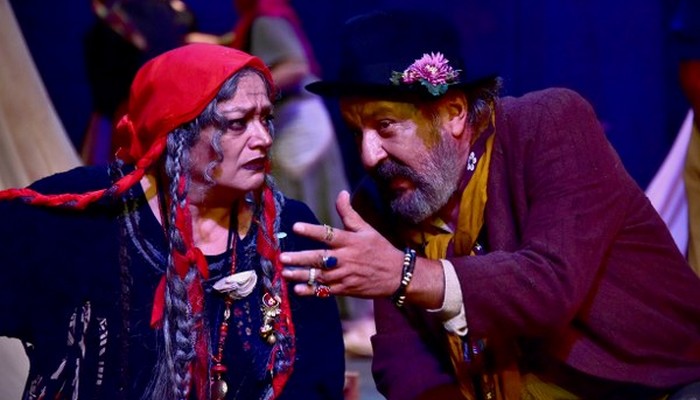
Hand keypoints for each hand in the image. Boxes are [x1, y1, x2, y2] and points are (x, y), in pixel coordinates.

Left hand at [280, 191, 404, 297]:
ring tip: (285, 272)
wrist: (397, 275)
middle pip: (319, 257)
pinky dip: (312, 291)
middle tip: (282, 257)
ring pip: (319, 276)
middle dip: (300, 258)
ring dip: (301, 275)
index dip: (311, 231)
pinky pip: (326, 290)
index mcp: (350, 241)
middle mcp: (346, 258)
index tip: (295, 227)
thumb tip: (341, 193)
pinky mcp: (346, 289)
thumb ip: (349, 213)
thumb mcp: (367, 229)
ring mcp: (345, 276)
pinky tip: (297, 290)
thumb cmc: (380, 249)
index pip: (328, 234)